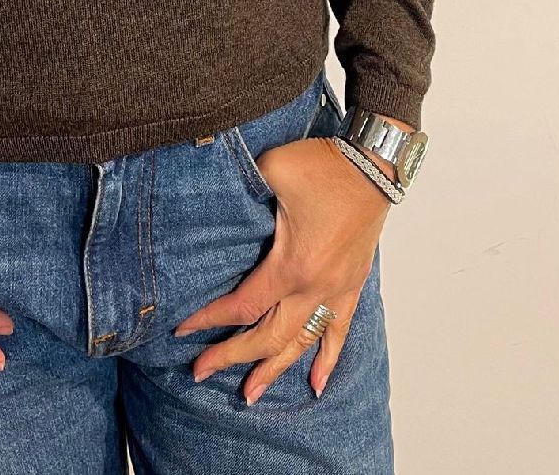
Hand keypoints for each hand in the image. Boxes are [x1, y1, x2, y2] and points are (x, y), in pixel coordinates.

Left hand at [173, 133, 390, 400]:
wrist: (374, 165)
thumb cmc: (324, 165)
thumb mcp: (272, 168)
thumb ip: (240, 185)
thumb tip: (211, 185)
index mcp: (293, 265)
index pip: (244, 306)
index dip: (211, 319)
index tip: (184, 330)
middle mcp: (316, 287)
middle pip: (269, 336)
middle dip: (233, 356)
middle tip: (200, 370)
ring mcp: (337, 290)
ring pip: (303, 343)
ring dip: (275, 369)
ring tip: (250, 394)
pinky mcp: (352, 284)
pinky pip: (340, 331)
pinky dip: (328, 360)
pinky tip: (317, 384)